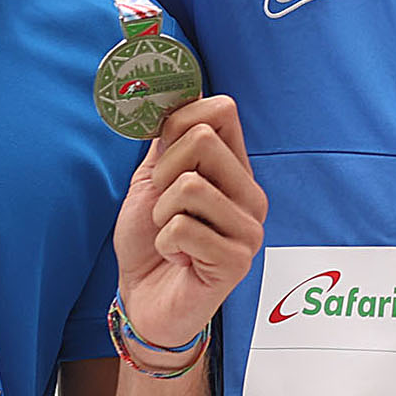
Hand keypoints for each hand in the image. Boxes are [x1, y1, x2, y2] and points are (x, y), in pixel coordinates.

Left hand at [113, 95, 267, 351]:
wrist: (146, 302)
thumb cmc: (150, 243)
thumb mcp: (152, 183)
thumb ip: (164, 143)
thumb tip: (167, 92)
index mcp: (234, 169)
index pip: (222, 110)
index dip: (179, 118)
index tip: (160, 147)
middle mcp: (250, 194)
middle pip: (204, 138)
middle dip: (164, 169)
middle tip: (163, 202)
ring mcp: (249, 228)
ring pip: (190, 185)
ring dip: (161, 212)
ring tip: (170, 234)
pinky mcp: (238, 261)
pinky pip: (183, 228)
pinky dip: (166, 243)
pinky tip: (178, 258)